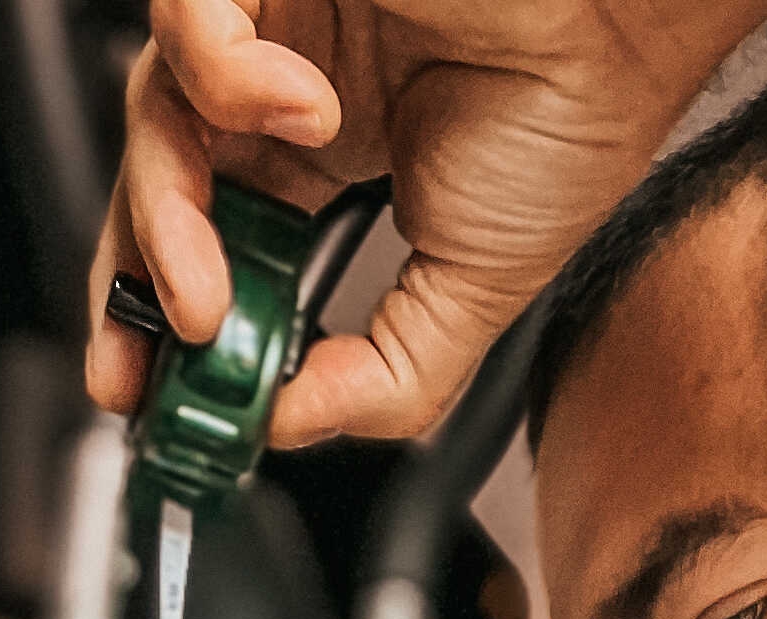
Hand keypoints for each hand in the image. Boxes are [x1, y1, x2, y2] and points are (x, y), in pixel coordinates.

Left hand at [89, 0, 766, 445]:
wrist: (630, 17)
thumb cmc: (576, 105)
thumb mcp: (476, 295)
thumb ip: (386, 380)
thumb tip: (296, 428)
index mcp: (327, 160)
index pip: (214, 241)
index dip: (169, 324)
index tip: (153, 402)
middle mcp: (289, 85)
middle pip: (162, 186)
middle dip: (136, 293)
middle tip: (151, 371)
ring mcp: (276, 19)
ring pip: (155, 114)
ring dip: (168, 221)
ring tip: (209, 293)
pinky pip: (188, 14)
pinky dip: (222, 77)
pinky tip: (303, 110)